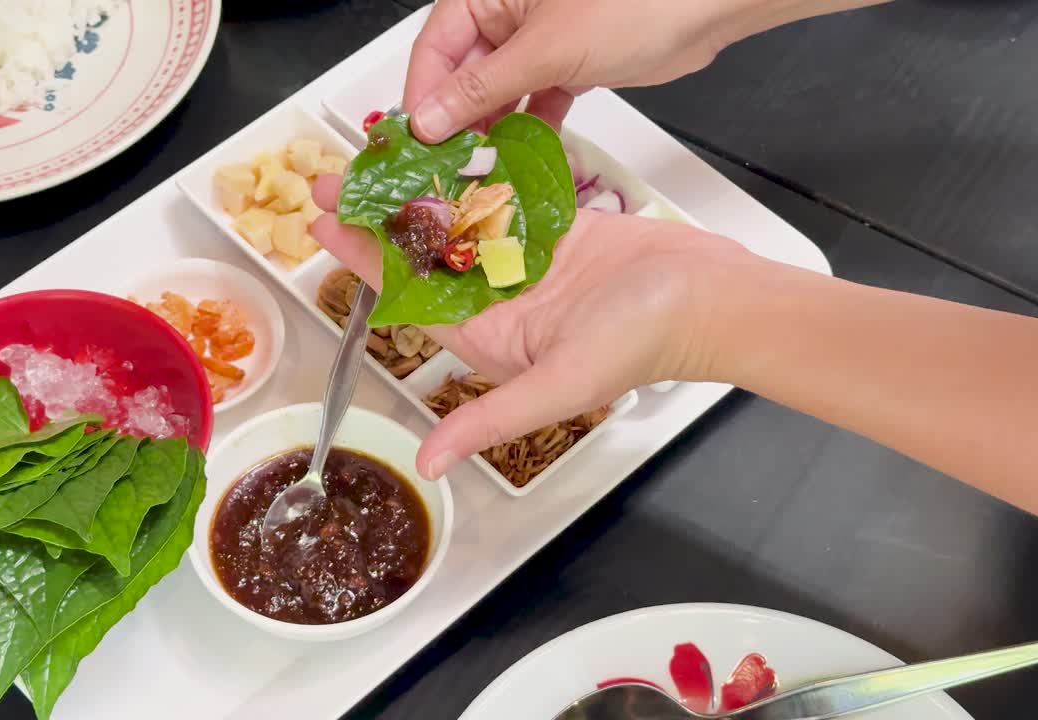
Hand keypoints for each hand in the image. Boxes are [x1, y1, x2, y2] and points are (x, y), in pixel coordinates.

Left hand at [309, 174, 763, 479]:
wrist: (709, 296)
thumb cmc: (643, 342)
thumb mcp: (554, 386)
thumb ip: (488, 420)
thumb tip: (430, 463)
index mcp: (491, 340)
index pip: (410, 300)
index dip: (365, 265)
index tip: (329, 229)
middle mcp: (501, 302)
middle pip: (423, 257)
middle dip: (378, 221)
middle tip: (336, 181)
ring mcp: (527, 264)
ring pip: (458, 223)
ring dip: (416, 193)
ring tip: (377, 159)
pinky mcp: (556, 231)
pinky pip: (504, 201)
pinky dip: (474, 179)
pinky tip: (442, 155)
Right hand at [405, 0, 891, 142]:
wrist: (707, 5)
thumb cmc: (635, 2)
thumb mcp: (544, 51)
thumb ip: (481, 89)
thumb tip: (430, 118)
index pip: (435, 48)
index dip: (423, 97)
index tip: (417, 143)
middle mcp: (510, 13)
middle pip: (464, 73)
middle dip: (458, 121)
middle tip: (449, 167)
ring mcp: (541, 39)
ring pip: (499, 91)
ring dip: (494, 131)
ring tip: (485, 170)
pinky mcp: (569, 62)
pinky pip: (535, 98)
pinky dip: (531, 127)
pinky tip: (527, 156)